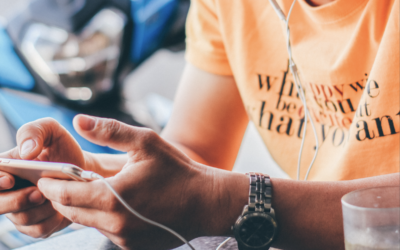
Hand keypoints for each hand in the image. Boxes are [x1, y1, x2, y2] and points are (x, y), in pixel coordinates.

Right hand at [0, 118, 94, 237]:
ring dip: (40, 209)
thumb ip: (34, 131)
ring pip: (20, 219)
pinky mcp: (37, 224)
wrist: (83, 168)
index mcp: (6, 168)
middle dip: (16, 201)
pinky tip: (61, 207)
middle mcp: (8, 191)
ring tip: (55, 196)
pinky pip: (39, 230)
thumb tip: (26, 152)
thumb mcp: (51, 130)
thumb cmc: (62, 148)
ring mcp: (21, 209)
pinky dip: (52, 220)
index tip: (10, 180)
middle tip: (38, 192)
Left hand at [38, 115, 248, 248]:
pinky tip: (114, 202)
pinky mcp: (132, 245)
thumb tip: (79, 121)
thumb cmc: (177, 171)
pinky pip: (106, 231)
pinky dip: (102, 217)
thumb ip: (110, 131)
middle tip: (60, 181)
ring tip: (87, 188)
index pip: (64, 194)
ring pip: (88, 222)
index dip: (50, 184)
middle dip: (61, 196)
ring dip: (82, 206)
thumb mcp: (146, 143)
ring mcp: (123, 238)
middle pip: (71, 211)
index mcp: (112, 197)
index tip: (44, 176)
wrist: (206, 203)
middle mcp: (114, 223)